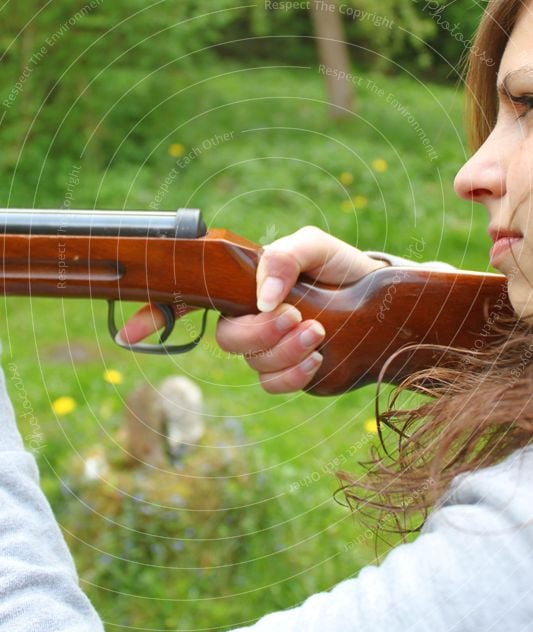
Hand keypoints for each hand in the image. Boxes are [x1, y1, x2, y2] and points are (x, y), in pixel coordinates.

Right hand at [117, 227, 386, 393]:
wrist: (381, 302)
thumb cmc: (342, 268)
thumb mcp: (316, 247)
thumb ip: (284, 258)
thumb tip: (261, 297)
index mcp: (244, 284)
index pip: (190, 298)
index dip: (157, 314)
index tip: (130, 333)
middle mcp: (248, 318)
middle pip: (226, 339)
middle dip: (257, 332)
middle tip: (293, 315)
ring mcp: (267, 348)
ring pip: (251, 364)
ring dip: (283, 351)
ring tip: (318, 331)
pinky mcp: (289, 372)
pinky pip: (274, 384)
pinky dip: (294, 374)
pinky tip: (318, 359)